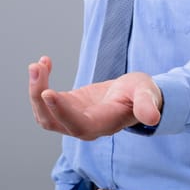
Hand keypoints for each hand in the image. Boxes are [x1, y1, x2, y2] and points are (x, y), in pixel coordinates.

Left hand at [28, 56, 162, 139]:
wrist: (135, 96)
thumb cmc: (143, 94)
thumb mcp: (148, 94)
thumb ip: (147, 104)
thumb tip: (153, 118)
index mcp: (103, 124)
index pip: (78, 125)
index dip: (62, 112)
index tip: (47, 92)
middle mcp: (84, 126)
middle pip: (52, 121)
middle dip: (39, 97)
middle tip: (36, 68)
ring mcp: (72, 118)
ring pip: (44, 113)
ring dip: (36, 90)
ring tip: (38, 64)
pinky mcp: (66, 107)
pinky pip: (46, 100)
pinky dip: (41, 83)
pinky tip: (45, 62)